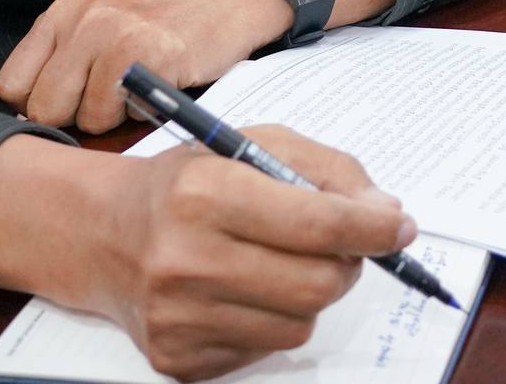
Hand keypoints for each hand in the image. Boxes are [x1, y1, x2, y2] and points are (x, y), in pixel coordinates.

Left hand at [0, 0, 285, 133]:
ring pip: (83, 117)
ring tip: (138, 90)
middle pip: (42, 107)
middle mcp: (80, 19)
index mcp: (61, 13)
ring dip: (113, 119)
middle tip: (111, 100)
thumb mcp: (102, 29)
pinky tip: (158, 86)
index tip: (72, 104)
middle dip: (75, 119)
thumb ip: (64, 66)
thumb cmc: (165, 27)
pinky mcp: (145, 52)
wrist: (230, 1)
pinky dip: (140, 113)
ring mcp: (112, 33)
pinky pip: (121, 112)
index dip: (40, 107)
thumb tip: (29, 123)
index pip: (11, 85)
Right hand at [96, 131, 412, 379]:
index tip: (400, 227)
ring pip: (299, 324)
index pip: (316, 224)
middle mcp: (186, 258)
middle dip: (346, 264)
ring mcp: (178, 317)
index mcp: (205, 193)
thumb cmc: (189, 182)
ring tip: (277, 263)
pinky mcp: (177, 359)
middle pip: (318, 285)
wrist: (105, 234)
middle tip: (339, 246)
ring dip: (308, 295)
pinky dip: (272, 320)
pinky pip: (265, 350)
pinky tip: (243, 290)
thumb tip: (386, 215)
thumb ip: (328, 170)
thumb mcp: (253, 145)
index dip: (372, 228)